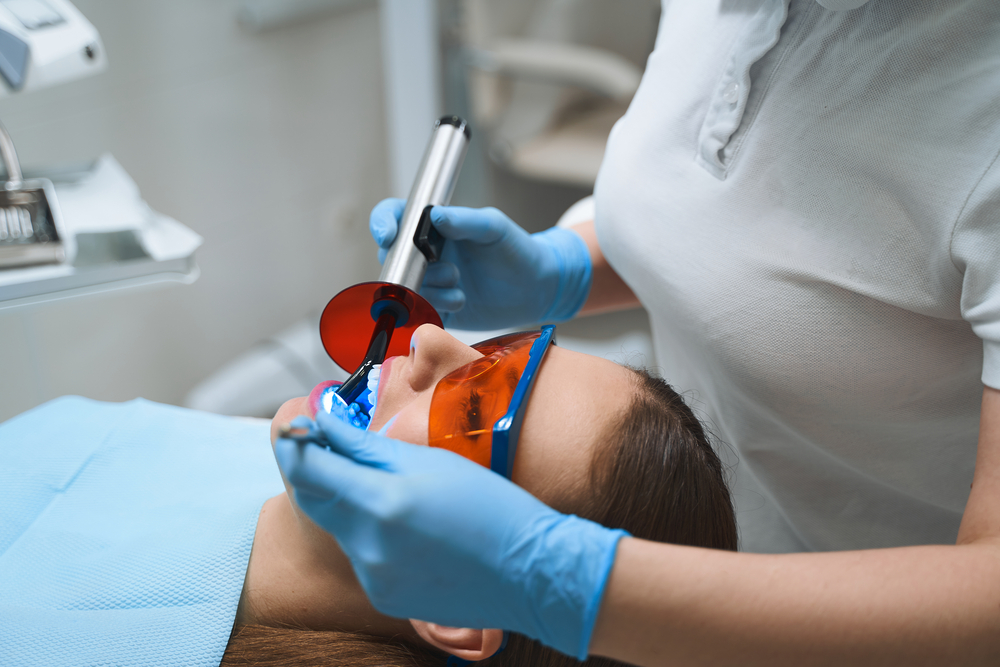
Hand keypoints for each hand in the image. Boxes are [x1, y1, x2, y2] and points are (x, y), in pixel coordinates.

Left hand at [274, 410, 625, 659]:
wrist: (530, 572)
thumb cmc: (491, 509)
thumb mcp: (430, 462)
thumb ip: (368, 446)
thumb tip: (327, 425)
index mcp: (379, 503)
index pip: (309, 468)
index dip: (296, 443)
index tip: (296, 426)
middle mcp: (367, 546)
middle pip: (313, 500)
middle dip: (313, 470)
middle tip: (325, 445)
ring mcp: (373, 578)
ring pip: (339, 528)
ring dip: (346, 503)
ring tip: (387, 486)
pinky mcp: (383, 597)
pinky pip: (361, 556)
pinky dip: (369, 533)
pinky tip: (405, 524)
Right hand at [369, 199, 591, 329]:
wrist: (535, 288)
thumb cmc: (516, 250)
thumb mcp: (494, 228)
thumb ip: (465, 220)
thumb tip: (434, 215)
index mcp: (434, 226)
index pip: (395, 217)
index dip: (383, 224)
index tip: (389, 236)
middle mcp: (426, 253)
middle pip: (393, 258)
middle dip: (413, 268)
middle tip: (449, 270)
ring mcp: (430, 281)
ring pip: (405, 288)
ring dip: (429, 289)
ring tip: (459, 286)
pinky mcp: (436, 307)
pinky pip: (419, 311)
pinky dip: (436, 307)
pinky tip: (461, 300)